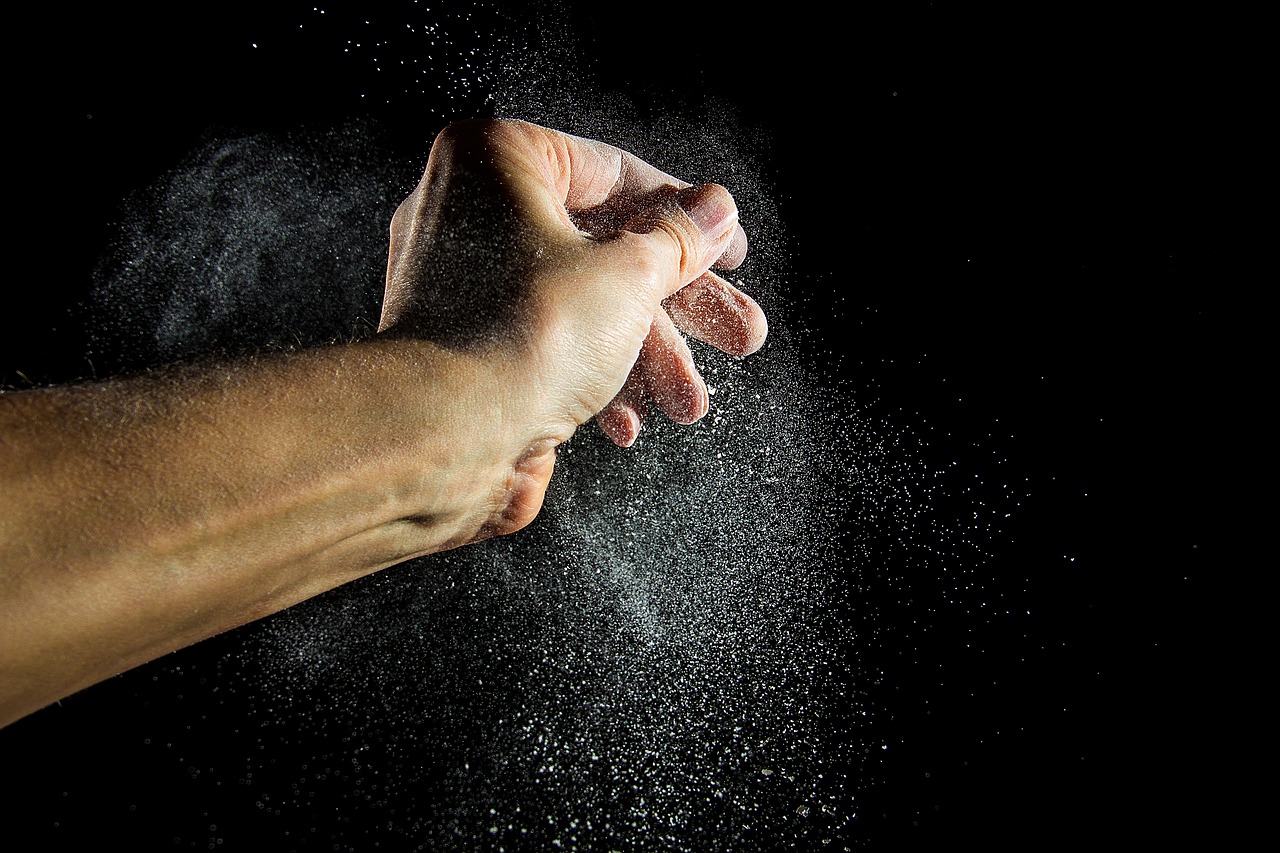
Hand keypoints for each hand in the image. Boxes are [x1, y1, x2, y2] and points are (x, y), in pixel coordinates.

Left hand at [378, 119, 766, 532]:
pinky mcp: (462, 348)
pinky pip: (542, 346)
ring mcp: (460, 285)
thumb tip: (714, 211)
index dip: (686, 215)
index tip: (729, 250)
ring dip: (645, 358)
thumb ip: (678, 240)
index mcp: (494, 158)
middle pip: (602, 249)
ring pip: (577, 306)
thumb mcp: (628, 274)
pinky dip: (589, 379)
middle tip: (740, 335)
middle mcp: (467, 212)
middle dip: (679, 307)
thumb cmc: (526, 334)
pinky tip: (627, 423)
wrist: (442, 439)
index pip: (612, 172)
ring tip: (691, 404)